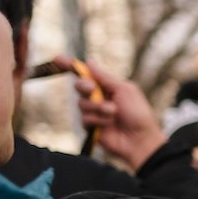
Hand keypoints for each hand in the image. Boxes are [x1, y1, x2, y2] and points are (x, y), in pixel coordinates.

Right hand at [56, 54, 165, 169]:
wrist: (140, 139)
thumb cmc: (138, 113)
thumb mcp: (124, 90)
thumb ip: (105, 77)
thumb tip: (89, 61)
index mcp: (106, 85)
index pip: (85, 73)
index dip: (70, 65)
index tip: (57, 59)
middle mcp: (97, 97)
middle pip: (79, 86)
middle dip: (84, 87)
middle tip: (92, 90)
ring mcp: (93, 112)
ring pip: (81, 104)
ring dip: (98, 107)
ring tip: (114, 113)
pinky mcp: (91, 126)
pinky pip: (84, 119)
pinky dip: (98, 120)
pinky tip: (109, 124)